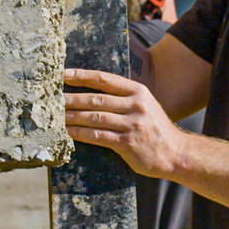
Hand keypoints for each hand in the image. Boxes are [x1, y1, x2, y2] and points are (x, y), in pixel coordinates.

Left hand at [63, 68, 186, 176]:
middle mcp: (135, 105)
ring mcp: (132, 124)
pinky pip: (99, 136)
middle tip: (52, 99)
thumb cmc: (155, 129)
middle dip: (71, 98)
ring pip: (94, 117)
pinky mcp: (128, 143)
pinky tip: (69, 132)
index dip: (81, 76)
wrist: (176, 153)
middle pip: (96, 98)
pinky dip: (81, 134)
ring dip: (72, 117)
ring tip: (56, 117)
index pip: (104, 79)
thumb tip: (90, 93)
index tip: (62, 75)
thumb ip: (123, 98)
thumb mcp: (145, 105)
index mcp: (137, 91)